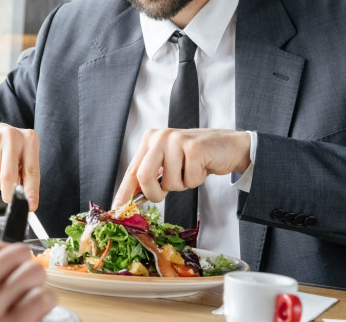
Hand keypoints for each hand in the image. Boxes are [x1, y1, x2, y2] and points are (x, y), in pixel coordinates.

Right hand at [0, 118, 39, 210]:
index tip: (30, 206)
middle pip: (9, 177)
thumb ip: (27, 177)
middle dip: (9, 193)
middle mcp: (12, 136)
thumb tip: (29, 203)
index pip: (31, 170)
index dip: (31, 191)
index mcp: (29, 139)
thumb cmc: (10, 148)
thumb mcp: (24, 156)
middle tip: (8, 198)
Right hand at [0, 239, 56, 321]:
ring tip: (27, 298)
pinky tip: (33, 313)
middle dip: (21, 267)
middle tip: (18, 284)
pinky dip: (42, 305)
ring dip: (34, 286)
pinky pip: (43, 299)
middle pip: (18, 253)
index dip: (3, 257)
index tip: (4, 268)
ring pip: (34, 273)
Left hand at [112, 128, 250, 207]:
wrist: (227, 146)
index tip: (117, 208)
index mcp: (149, 140)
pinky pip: (189, 181)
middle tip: (165, 194)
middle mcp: (160, 137)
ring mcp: (176, 140)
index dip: (124, 191)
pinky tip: (202, 167)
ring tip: (190, 170)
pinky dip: (196, 180)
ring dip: (182, 184)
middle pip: (144, 176)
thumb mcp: (168, 164)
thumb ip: (150, 177)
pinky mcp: (194, 148)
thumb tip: (130, 201)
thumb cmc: (195, 158)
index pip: (132, 170)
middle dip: (154, 193)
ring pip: (170, 183)